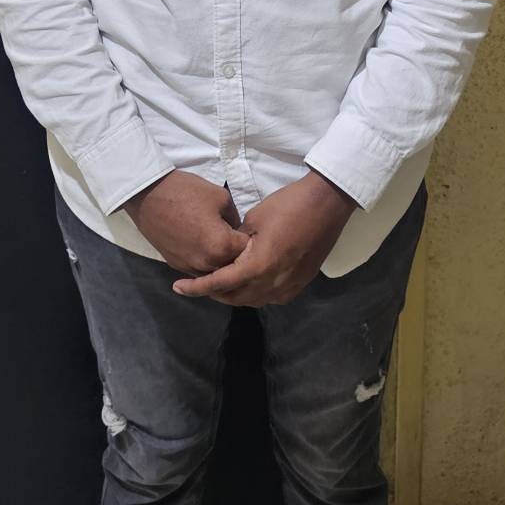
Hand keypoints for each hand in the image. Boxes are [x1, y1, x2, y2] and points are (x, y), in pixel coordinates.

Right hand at [123, 170, 250, 276]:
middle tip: (236, 236)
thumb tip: (237, 228)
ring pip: (214, 272)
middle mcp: (206, 263)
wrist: (147, 195)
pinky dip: (204, 262)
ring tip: (220, 241)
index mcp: (221, 246)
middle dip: (238, 254)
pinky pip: (197, 270)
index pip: (248, 250)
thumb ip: (235, 217)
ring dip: (220, 261)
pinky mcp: (175, 265)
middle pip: (232, 266)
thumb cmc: (185, 191)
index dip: (251, 239)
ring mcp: (189, 267)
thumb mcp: (220, 197)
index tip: (250, 230)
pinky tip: (203, 245)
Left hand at [171, 170, 358, 305]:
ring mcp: (289, 287)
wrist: (326, 204)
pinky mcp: (300, 284)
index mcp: (258, 266)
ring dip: (234, 294)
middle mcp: (273, 283)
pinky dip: (254, 293)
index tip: (178, 288)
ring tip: (219, 282)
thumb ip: (236, 243)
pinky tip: (248, 282)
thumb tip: (227, 253)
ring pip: (253, 300)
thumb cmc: (288, 205)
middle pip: (235, 298)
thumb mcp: (254, 219)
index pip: (220, 283)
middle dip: (213, 293)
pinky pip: (270, 297)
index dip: (197, 287)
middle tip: (197, 283)